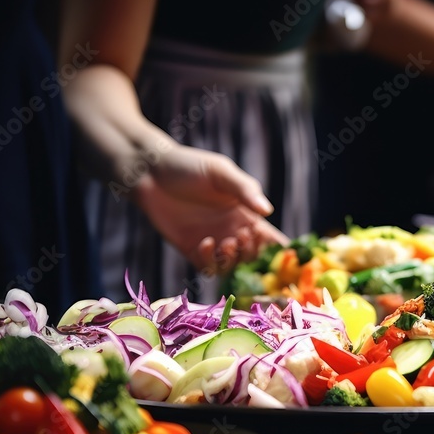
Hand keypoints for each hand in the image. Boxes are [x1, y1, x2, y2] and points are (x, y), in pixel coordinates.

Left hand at [128, 145, 287, 274]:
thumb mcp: (221, 172)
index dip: (278, 248)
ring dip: (234, 259)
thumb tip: (267, 211)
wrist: (150, 173)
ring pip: (233, 266)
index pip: (270, 238)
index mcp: (245, 213)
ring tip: (227, 241)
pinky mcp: (191, 250)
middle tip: (242, 235)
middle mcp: (231, 231)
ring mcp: (212, 242)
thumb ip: (245, 190)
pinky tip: (206, 242)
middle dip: (253, 251)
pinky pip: (208, 267)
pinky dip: (211, 261)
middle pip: (253, 256)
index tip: (283, 250)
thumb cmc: (189, 166)